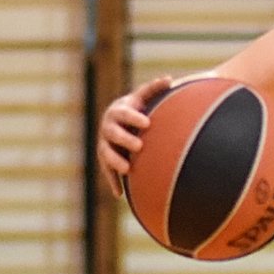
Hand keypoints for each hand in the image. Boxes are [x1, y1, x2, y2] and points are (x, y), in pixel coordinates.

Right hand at [96, 76, 173, 197]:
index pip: (124, 113)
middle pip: (113, 133)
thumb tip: (169, 79)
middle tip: (139, 146)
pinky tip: (119, 194)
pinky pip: (106, 171)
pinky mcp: (106, 159)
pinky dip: (113, 182)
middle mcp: (108, 126)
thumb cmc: (138, 109)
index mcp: (119, 110)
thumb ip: (153, 89)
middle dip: (125, 139)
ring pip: (106, 153)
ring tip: (127, 169)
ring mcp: (105, 143)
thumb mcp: (144, 98)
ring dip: (115, 161)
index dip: (134, 117)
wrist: (122, 123)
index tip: (147, 123)